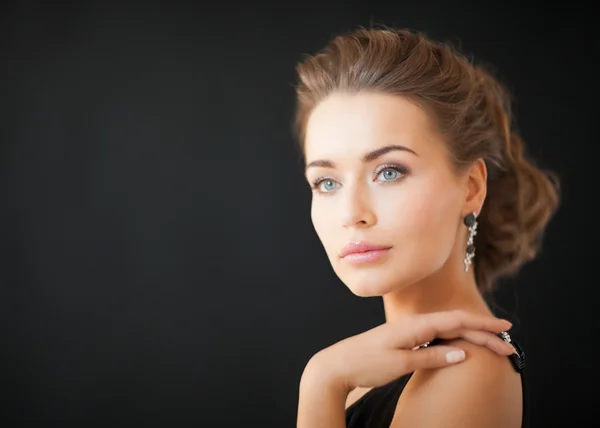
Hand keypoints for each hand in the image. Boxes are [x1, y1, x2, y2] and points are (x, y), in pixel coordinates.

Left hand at [303, 310, 514, 393]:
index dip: (483, 325)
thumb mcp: (400, 363)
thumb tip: (463, 351)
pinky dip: (455, 340)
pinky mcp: (405, 340)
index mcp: (415, 325)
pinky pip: (437, 336)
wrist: (337, 365)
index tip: (506, 329)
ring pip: (448, 330)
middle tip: (508, 346)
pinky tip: (462, 345)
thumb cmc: (366, 363)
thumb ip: (431, 356)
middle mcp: (414, 324)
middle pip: (456, 324)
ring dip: (471, 336)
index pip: (457, 321)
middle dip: (484, 333)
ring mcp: (410, 331)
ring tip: (492, 344)